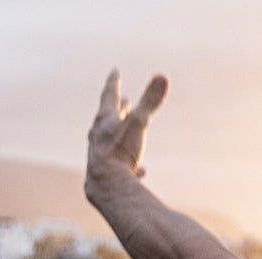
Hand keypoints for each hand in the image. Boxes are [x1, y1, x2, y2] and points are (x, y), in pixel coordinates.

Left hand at [85, 70, 167, 195]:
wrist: (106, 184)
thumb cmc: (120, 151)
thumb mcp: (138, 123)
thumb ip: (150, 101)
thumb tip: (162, 77)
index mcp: (105, 120)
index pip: (109, 96)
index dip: (113, 82)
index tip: (115, 71)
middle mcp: (100, 135)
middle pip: (108, 117)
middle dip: (119, 107)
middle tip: (123, 97)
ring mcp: (102, 153)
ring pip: (111, 139)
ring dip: (121, 132)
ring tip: (127, 130)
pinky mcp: (109, 172)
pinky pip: (123, 166)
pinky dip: (133, 164)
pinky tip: (142, 170)